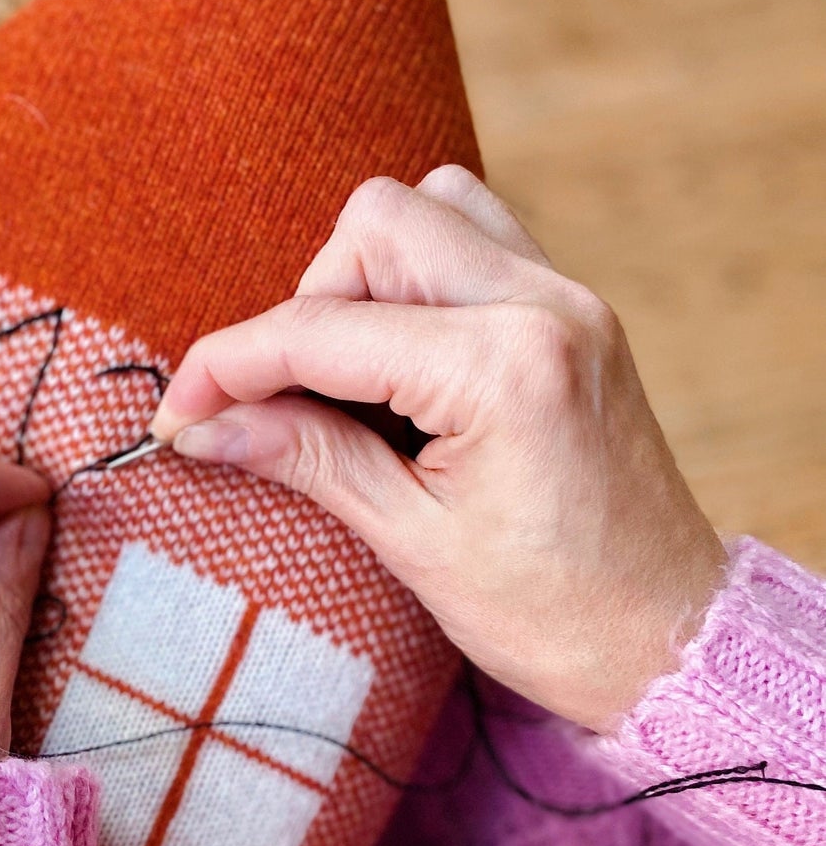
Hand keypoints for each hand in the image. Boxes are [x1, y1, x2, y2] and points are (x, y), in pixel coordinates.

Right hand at [149, 167, 725, 732]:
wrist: (666, 637)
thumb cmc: (551, 613)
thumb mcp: (412, 542)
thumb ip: (305, 459)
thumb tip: (202, 426)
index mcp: (504, 369)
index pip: (324, 330)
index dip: (228, 367)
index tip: (178, 415)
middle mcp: (544, 306)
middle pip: (375, 225)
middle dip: (306, 307)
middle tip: (286, 405)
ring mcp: (568, 299)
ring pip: (428, 208)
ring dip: (362, 278)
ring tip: (350, 381)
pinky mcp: (574, 312)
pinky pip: (475, 240)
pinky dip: (415, 282)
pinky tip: (400, 367)